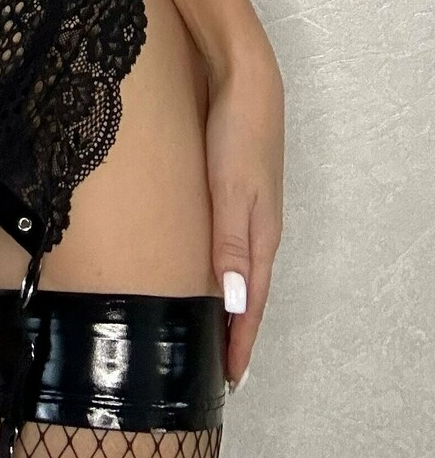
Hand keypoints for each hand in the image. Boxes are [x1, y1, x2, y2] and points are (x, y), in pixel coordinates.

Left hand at [205, 35, 283, 389]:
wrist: (243, 76)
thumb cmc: (237, 131)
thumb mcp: (232, 190)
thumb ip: (231, 246)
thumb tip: (234, 305)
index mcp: (260, 236)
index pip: (251, 305)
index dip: (239, 342)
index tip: (228, 381)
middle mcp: (256, 228)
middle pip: (246, 293)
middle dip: (232, 331)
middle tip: (211, 367)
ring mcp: (245, 209)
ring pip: (234, 270)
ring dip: (222, 302)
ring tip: (203, 331)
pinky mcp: (230, 190)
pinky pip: (224, 244)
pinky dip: (216, 270)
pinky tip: (197, 271)